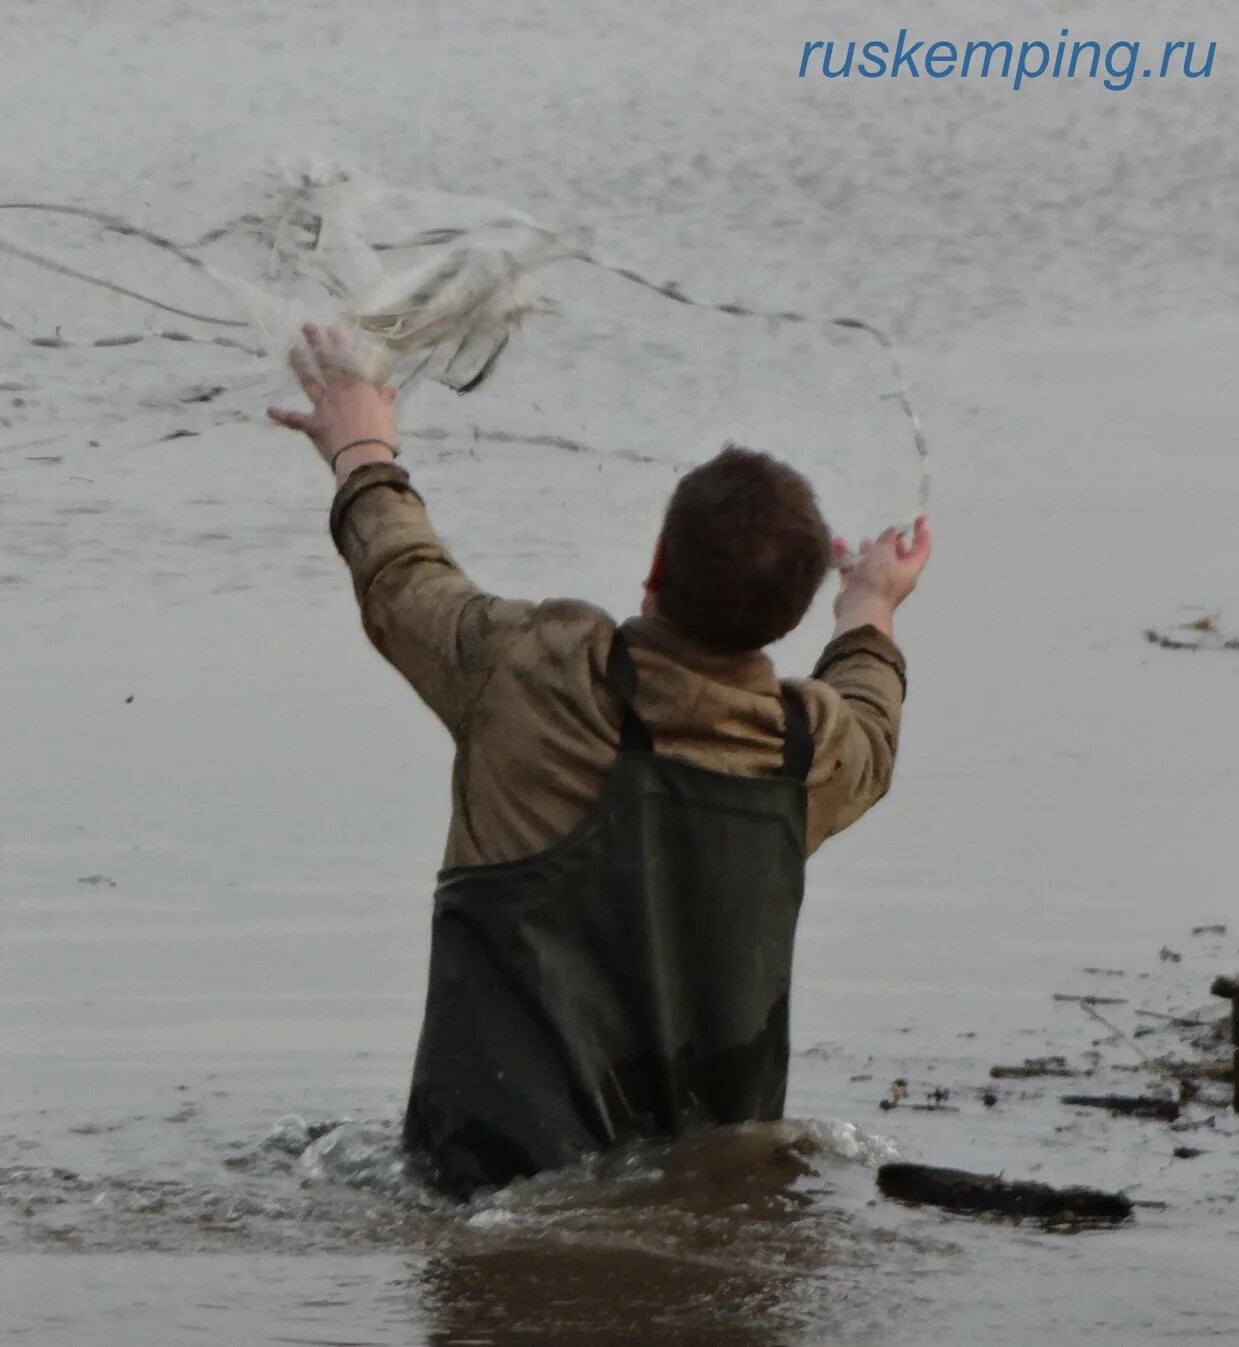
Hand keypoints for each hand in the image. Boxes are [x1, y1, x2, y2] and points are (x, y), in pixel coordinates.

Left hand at [267, 323, 398, 476]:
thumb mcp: (386, 414)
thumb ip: (383, 399)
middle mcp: (338, 391)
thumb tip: (388, 388)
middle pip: (326, 363)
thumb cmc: (380, 434)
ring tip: (291, 350)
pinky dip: (282, 415)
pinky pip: (295, 420)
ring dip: (299, 365)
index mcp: (358, 387)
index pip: (348, 360)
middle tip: (307, 326)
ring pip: (309, 382)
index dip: (340, 344)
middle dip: (316, 343)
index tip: (332, 328)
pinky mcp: (313, 424)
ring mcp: (323, 406)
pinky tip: (269, 410)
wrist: (364, 456)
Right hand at [831, 516, 931, 634]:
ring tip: (863, 539)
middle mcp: (895, 577)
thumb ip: (888, 538)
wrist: (859, 609)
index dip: (923, 532)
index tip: (921, 517)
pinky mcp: (857, 588)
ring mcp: (876, 584)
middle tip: (888, 531)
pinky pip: (853, 569)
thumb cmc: (878, 579)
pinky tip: (838, 543)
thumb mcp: (884, 552)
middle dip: (892, 543)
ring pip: (874, 563)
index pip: (922, 548)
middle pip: (897, 557)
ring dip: (869, 551)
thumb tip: (894, 530)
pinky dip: (847, 557)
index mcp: (909, 569)